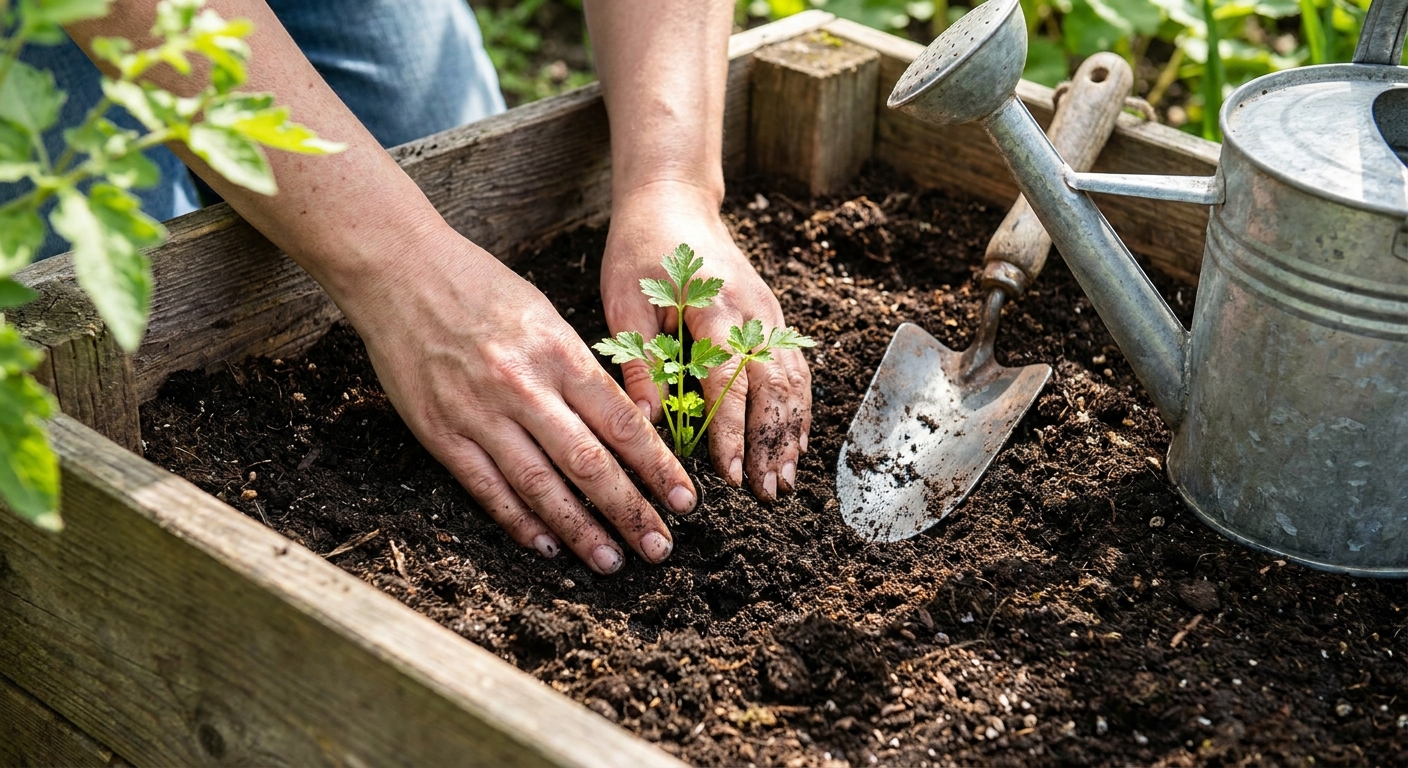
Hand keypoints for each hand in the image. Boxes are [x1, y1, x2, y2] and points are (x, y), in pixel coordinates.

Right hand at [337, 226, 696, 574]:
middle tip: (660, 547)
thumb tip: (624, 428)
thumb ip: (580, 372)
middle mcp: (524, 387)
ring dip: (581, 530)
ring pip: (541, 486)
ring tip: (612, 561)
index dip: (658, 467)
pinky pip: (488, 489)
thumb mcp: (545, 317)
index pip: (622, 422)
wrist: (399, 271)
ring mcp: (480, 414)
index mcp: (559, 352)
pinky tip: (549, 547)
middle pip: (589, 463)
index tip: (685, 500)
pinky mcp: (441, 433)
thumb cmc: (481, 288)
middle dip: (630, 510)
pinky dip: (521, 523)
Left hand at [601, 182, 811, 500]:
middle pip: (773, 388)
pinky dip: (797, 410)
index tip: (728, 474)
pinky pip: (795, 370)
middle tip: (767, 493)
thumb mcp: (625, 299)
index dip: (730, 431)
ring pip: (792, 383)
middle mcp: (754, 312)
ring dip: (790, 434)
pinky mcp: (774, 318)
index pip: (729, 380)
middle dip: (770, 444)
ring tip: (783, 480)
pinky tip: (793, 443)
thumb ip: (639, 358)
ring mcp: (771, 314)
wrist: (675, 199)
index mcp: (715, 307)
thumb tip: (646, 420)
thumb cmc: (642, 249)